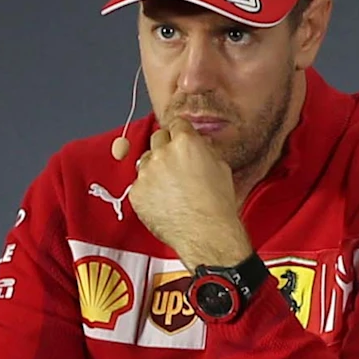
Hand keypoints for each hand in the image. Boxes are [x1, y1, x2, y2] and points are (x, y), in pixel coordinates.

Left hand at [118, 118, 252, 268]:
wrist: (206, 234)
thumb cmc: (218, 206)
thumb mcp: (221, 168)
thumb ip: (205, 151)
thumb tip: (199, 145)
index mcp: (186, 143)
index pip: (177, 124)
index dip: (181, 133)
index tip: (181, 140)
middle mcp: (162, 153)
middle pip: (158, 138)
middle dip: (166, 147)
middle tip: (177, 164)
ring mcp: (146, 173)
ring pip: (146, 161)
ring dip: (155, 168)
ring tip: (171, 187)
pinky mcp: (136, 192)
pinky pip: (140, 185)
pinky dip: (149, 190)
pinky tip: (164, 201)